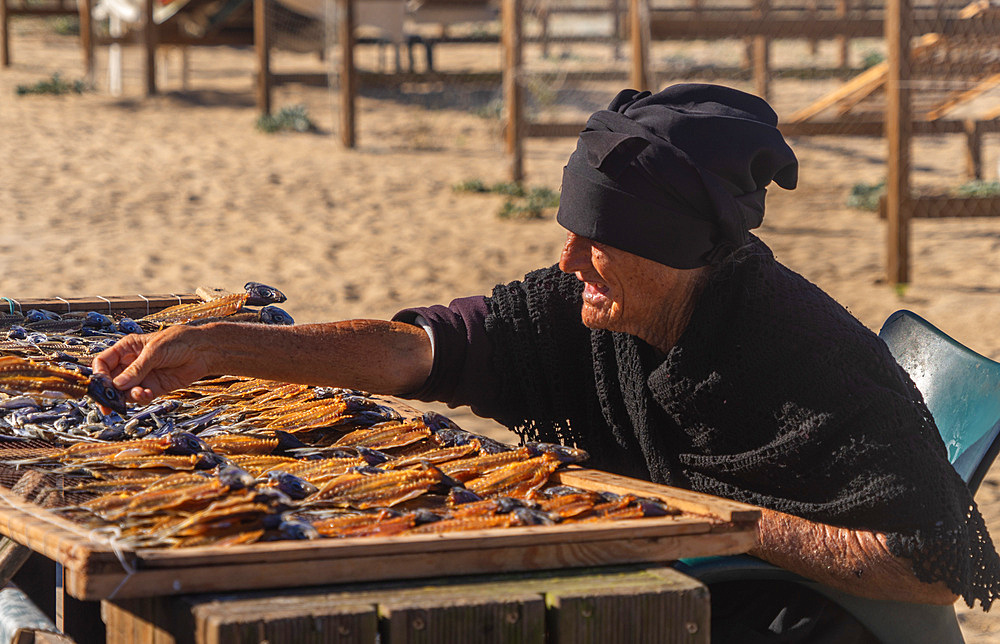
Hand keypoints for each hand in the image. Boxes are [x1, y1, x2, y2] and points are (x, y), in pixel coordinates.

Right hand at [92, 325, 213, 404]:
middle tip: (107, 404)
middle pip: (110, 381)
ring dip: (128, 397)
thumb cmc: (178, 342)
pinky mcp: (152, 388)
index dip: (99, 374)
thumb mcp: (155, 351)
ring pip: (124, 392)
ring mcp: (141, 377)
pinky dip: (141, 399)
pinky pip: (139, 397)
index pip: (103, 363)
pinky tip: (147, 395)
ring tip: (140, 393)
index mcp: (126, 349)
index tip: (102, 385)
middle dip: (109, 393)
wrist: (202, 351)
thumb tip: (117, 385)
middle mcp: (130, 364)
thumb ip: (137, 369)